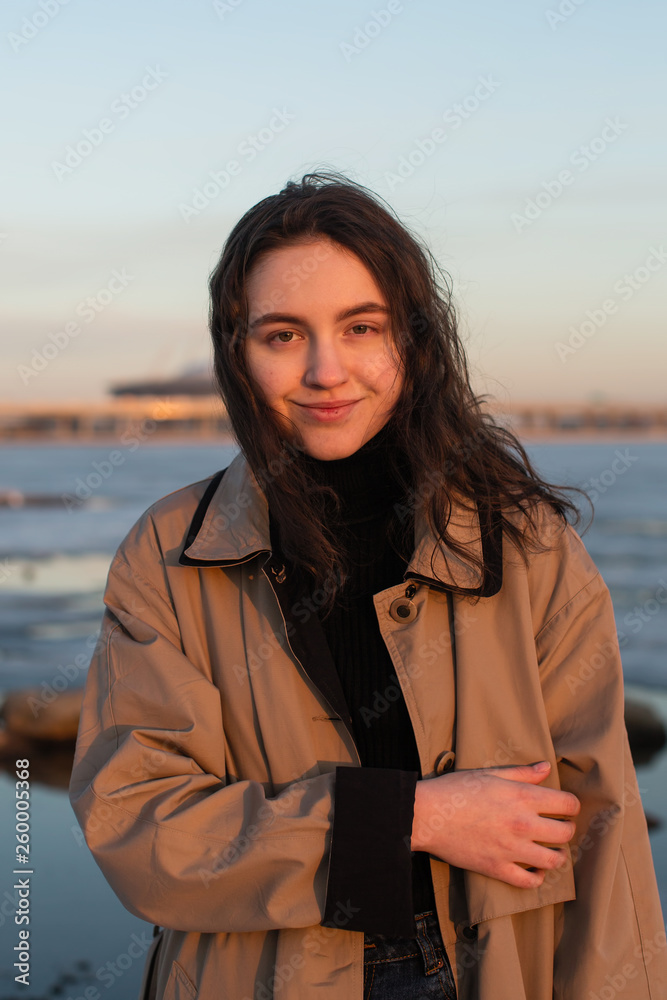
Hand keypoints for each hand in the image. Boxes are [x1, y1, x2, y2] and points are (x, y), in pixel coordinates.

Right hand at [410, 761, 579, 887]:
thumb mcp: (490, 774)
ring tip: (551, 850)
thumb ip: (522, 773)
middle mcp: (522, 824)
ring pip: (554, 860)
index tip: (565, 807)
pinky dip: (537, 877)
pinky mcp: (498, 868)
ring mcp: (511, 849)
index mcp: (522, 796)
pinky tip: (534, 869)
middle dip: (566, 828)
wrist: (427, 814)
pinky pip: (530, 882)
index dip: (571, 805)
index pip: (567, 804)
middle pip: (565, 832)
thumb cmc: (456, 789)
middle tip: (558, 827)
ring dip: (557, 855)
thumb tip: (546, 767)